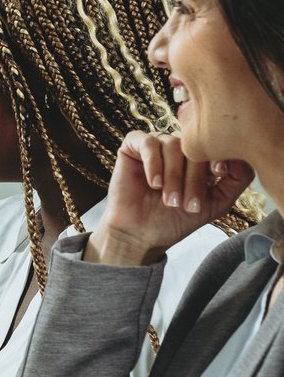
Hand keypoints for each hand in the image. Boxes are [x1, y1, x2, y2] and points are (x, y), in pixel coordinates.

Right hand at [88, 131, 252, 265]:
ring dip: (173, 175)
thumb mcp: (216, 202)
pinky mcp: (133, 146)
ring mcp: (156, 146)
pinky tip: (154, 184)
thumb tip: (243, 158)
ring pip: (172, 145)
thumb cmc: (176, 220)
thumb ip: (235, 181)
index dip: (219, 155)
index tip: (219, 175)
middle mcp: (179, 148)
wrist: (141, 234)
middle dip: (194, 178)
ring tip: (169, 200)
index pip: (214, 144)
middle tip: (189, 204)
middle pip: (193, 147)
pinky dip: (153, 163)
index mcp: (199, 158)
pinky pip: (147, 142)